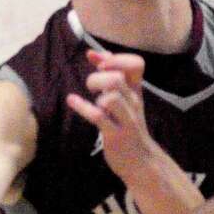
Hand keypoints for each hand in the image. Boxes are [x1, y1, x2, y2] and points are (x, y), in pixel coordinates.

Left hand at [67, 50, 158, 182]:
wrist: (141, 160)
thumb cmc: (128, 125)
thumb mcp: (125, 98)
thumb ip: (111, 76)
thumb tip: (93, 53)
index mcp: (136, 91)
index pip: (137, 64)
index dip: (116, 58)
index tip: (101, 64)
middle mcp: (133, 102)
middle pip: (117, 78)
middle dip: (98, 78)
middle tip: (92, 87)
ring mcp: (126, 119)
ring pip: (111, 97)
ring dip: (95, 95)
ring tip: (91, 98)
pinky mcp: (115, 135)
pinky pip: (98, 117)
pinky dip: (82, 107)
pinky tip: (72, 101)